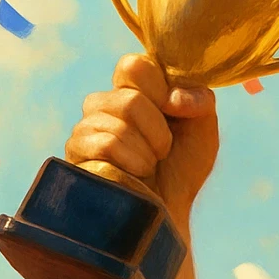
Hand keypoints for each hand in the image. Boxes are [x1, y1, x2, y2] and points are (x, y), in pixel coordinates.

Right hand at [65, 54, 218, 220]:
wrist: (168, 213)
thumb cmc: (182, 169)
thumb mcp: (203, 129)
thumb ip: (200, 100)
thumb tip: (173, 97)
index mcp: (131, 89)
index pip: (134, 65)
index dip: (160, 90)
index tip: (173, 113)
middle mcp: (103, 104)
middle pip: (130, 98)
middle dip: (159, 132)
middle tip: (163, 151)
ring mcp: (85, 128)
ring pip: (119, 122)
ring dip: (147, 152)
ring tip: (148, 166)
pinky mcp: (76, 154)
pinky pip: (105, 145)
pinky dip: (132, 163)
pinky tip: (134, 175)